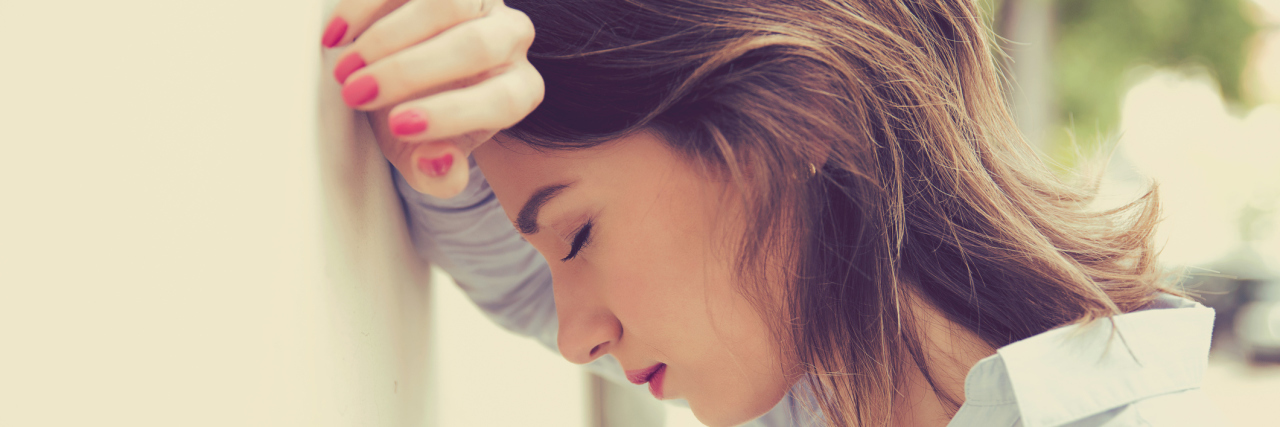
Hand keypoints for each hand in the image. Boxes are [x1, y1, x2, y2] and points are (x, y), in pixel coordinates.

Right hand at [322, 0, 542, 197]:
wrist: (407, 68)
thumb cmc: (422, 112)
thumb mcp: (423, 152)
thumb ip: (435, 174)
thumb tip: (438, 165)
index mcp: (518, 89)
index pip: (503, 100)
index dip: (452, 115)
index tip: (398, 126)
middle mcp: (511, 38)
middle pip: (475, 46)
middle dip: (409, 72)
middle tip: (357, 95)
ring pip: (445, 3)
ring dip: (387, 37)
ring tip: (345, 68)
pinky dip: (366, 6)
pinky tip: (338, 35)